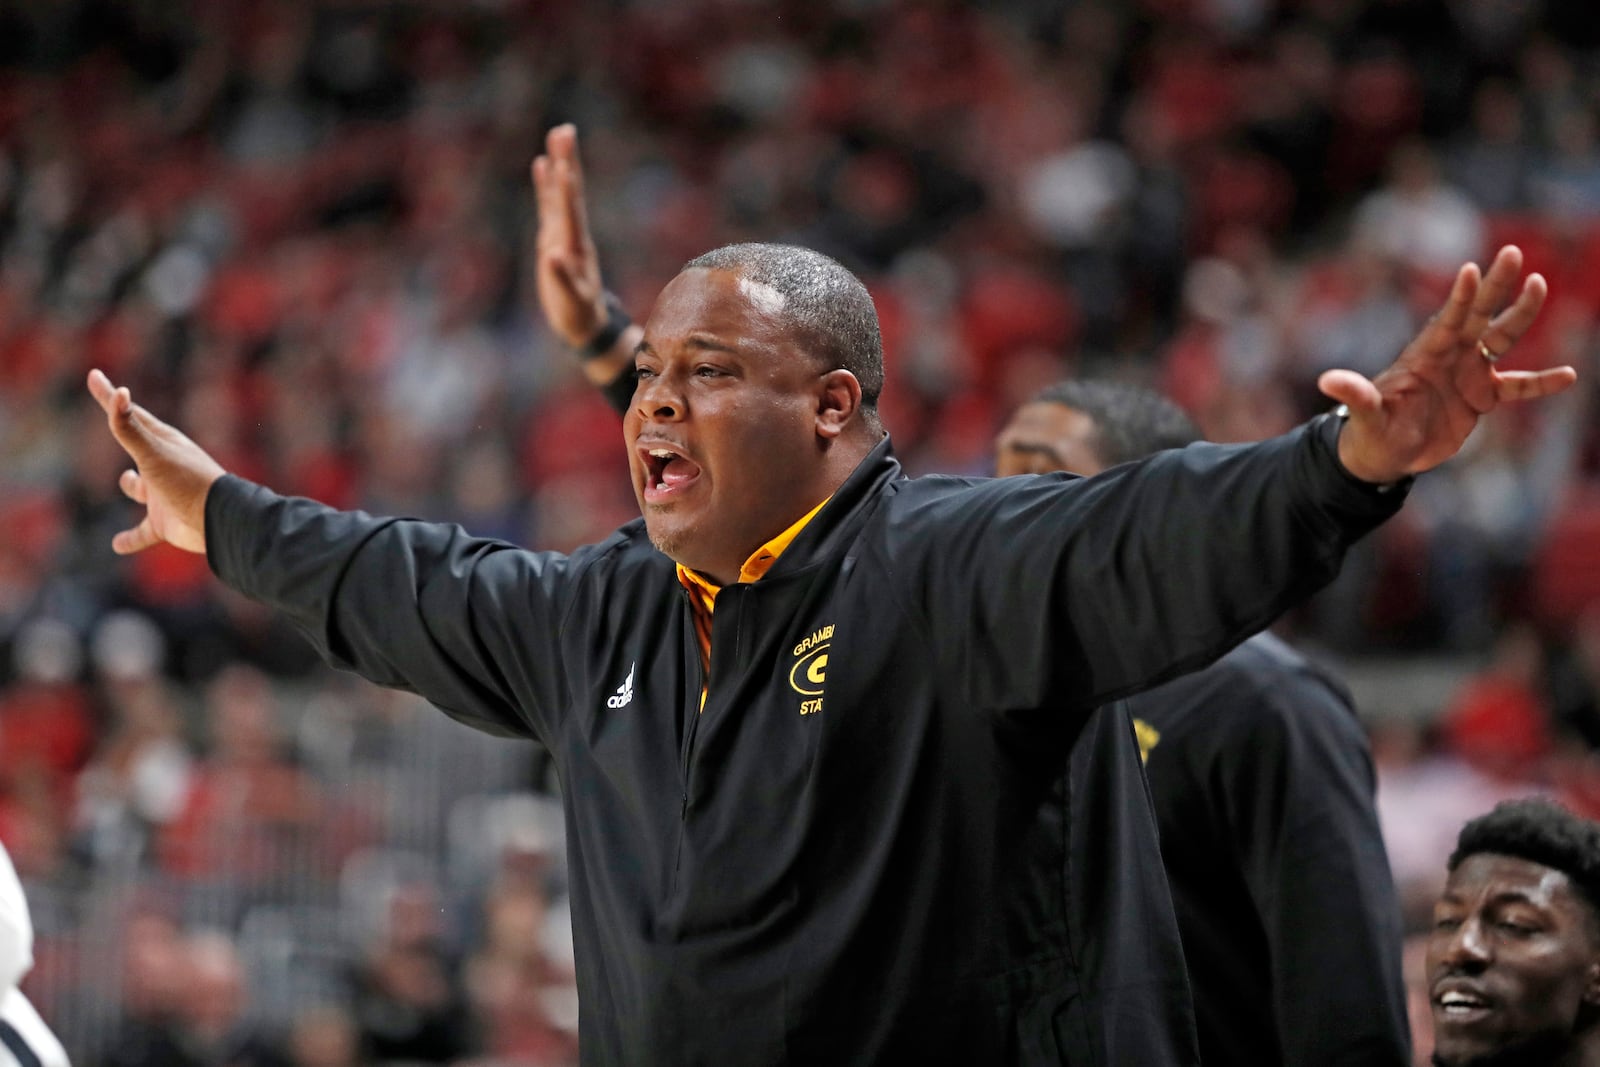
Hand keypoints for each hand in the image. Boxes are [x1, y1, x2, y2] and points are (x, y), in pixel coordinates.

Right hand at [88, 369, 224, 554]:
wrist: (220, 522)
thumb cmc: (188, 482)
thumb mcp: (154, 453)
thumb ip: (130, 429)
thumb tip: (118, 393)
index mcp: (161, 444)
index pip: (129, 414)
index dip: (110, 396)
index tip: (94, 376)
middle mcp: (162, 467)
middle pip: (136, 445)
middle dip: (125, 431)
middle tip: (115, 418)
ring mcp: (163, 495)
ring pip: (141, 489)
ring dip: (131, 486)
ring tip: (127, 480)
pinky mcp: (165, 524)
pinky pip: (142, 533)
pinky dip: (129, 539)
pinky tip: (117, 544)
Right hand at [532, 123, 608, 349]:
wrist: (583, 319)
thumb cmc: (578, 312)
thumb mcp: (571, 300)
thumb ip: (563, 279)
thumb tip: (553, 256)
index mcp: (576, 247)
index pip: (572, 214)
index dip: (567, 191)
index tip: (564, 166)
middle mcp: (572, 233)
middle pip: (569, 193)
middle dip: (567, 163)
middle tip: (565, 132)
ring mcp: (563, 232)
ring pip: (560, 193)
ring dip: (559, 164)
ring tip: (557, 135)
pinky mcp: (553, 236)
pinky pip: (548, 204)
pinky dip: (546, 184)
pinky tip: (542, 163)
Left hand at [1319, 245, 1576, 483]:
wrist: (1386, 454)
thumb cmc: (1370, 431)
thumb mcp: (1364, 415)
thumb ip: (1354, 395)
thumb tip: (1325, 380)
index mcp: (1424, 356)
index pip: (1446, 321)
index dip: (1459, 298)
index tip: (1471, 269)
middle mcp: (1450, 357)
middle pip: (1478, 315)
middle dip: (1495, 286)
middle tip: (1513, 252)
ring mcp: (1468, 375)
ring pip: (1501, 339)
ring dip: (1521, 315)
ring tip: (1540, 285)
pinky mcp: (1482, 398)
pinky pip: (1518, 387)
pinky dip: (1541, 382)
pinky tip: (1569, 375)